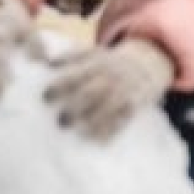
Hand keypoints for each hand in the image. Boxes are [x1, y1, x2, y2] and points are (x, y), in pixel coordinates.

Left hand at [44, 39, 174, 140]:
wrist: (149, 62)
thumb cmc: (110, 61)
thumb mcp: (92, 52)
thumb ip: (69, 57)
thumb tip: (45, 64)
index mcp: (95, 63)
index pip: (74, 75)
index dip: (59, 86)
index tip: (45, 98)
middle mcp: (109, 76)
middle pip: (89, 93)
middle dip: (73, 108)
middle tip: (60, 121)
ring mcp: (123, 90)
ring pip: (106, 108)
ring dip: (91, 122)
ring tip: (78, 133)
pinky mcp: (134, 105)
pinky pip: (122, 120)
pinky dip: (110, 131)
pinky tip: (97, 141)